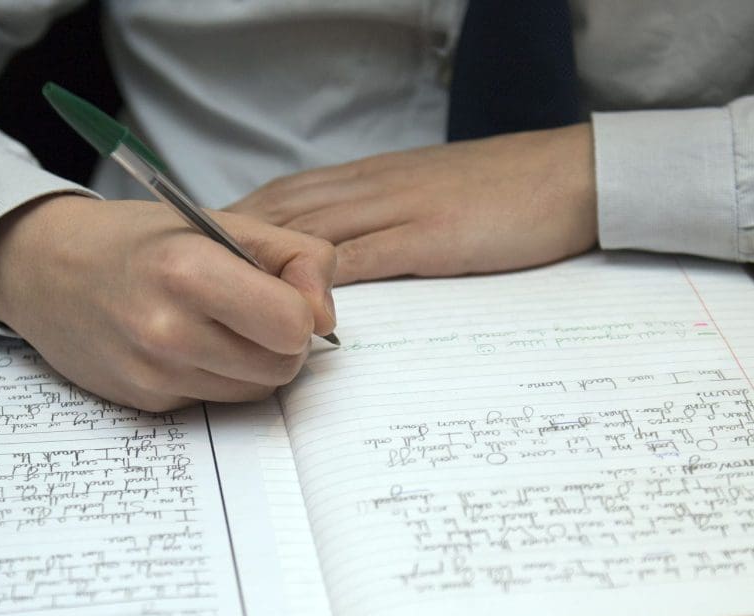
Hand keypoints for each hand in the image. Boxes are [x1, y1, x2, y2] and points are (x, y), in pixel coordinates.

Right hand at [0, 196, 336, 411]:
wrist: (44, 269)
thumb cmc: (137, 241)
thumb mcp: (218, 221)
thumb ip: (294, 255)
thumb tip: (325, 315)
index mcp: (189, 271)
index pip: (293, 326)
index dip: (300, 310)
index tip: (282, 291)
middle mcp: (167, 330)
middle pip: (282, 366)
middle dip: (281, 340)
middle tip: (251, 309)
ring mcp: (154, 373)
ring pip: (254, 390)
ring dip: (252, 361)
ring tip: (217, 323)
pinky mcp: (145, 402)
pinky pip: (216, 401)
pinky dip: (215, 376)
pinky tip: (184, 343)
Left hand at [229, 123, 597, 284]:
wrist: (572, 174)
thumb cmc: (504, 192)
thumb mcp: (430, 198)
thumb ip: (382, 221)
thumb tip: (337, 257)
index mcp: (372, 179)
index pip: (287, 195)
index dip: (236, 220)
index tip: (193, 247)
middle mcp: (373, 188)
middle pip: (282, 211)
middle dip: (227, 241)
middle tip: (181, 273)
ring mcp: (398, 210)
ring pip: (310, 230)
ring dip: (261, 260)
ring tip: (215, 291)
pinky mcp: (429, 238)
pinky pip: (365, 258)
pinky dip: (323, 281)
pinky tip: (292, 303)